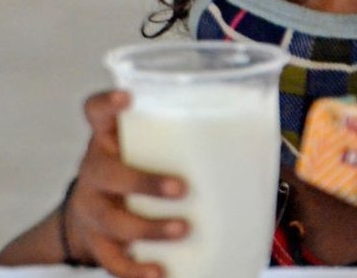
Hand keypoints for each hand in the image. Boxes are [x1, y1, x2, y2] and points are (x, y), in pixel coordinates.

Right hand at [66, 90, 189, 277]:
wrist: (97, 212)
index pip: (96, 111)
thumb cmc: (142, 167)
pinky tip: (160, 273)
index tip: (129, 96)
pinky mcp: (96, 242)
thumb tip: (264, 140)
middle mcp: (95, 169)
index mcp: (110, 137)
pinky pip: (111, 259)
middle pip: (106, 171)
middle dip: (144, 181)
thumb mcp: (155, 147)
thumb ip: (193, 139)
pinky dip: (136, 269)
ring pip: (111, 219)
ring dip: (150, 227)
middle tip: (182, 188)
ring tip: (184, 229)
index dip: (108, 102)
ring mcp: (92, 207)